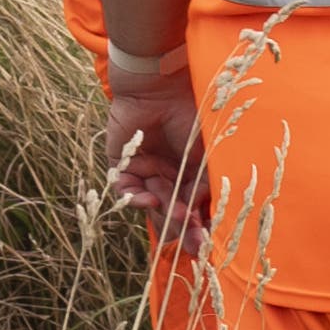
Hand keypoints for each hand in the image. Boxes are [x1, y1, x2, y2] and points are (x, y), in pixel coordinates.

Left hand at [101, 41, 207, 246]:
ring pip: (151, 203)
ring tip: (177, 216)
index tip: (209, 243)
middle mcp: (165, 172)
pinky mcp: (120, 163)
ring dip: (164, 213)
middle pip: (170, 210)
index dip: (198, 224)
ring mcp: (143, 169)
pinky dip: (137, 199)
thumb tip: (201, 220)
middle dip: (182, 228)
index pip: (191, 205)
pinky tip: (152, 199)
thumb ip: (203, 186)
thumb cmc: (190, 113)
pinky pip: (125, 191)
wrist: (160, 85)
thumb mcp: (206, 155)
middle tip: (194, 244)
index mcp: (186, 170)